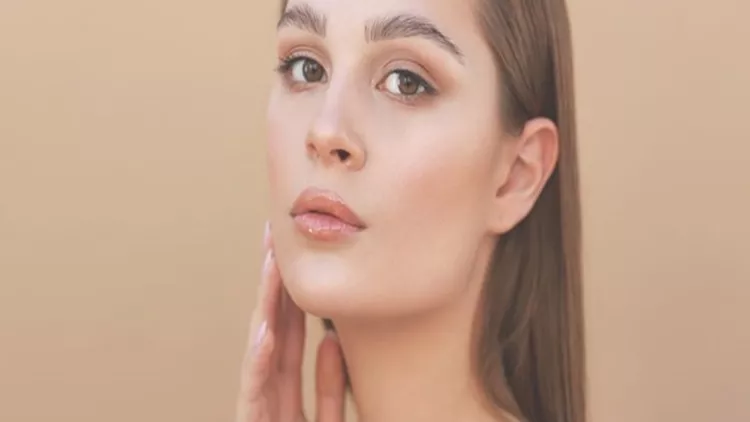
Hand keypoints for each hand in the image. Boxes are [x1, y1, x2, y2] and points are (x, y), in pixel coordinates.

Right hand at [236, 223, 346, 421]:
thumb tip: (332, 342)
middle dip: (271, 282)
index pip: (288, 332)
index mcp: (285, 390)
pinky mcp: (251, 421)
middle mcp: (269, 392)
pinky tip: (267, 330)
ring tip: (272, 265)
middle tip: (275, 235)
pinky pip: (255, 389)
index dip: (290, 292)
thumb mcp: (326, 419)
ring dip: (266, 305)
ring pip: (260, 348)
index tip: (295, 252)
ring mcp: (257, 406)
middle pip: (271, 327)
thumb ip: (328, 386)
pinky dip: (259, 360)